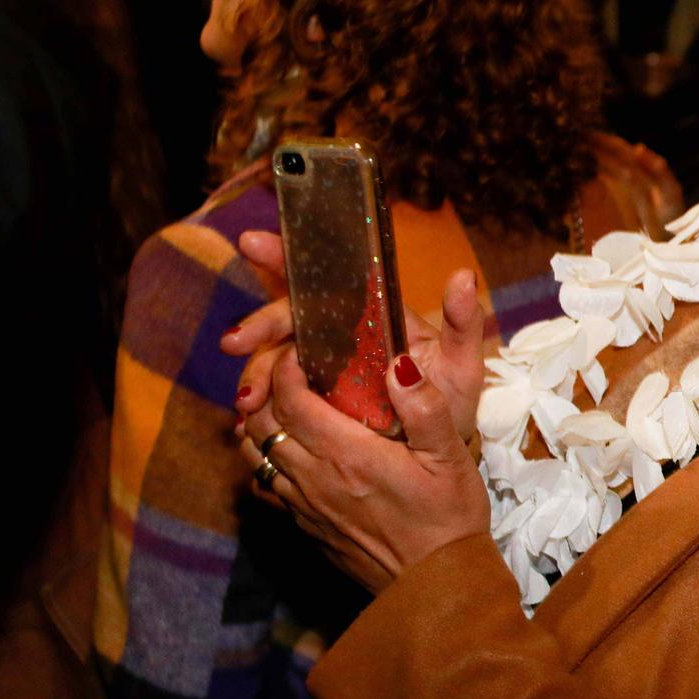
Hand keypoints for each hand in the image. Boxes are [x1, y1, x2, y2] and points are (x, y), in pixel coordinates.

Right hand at [223, 231, 484, 446]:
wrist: (440, 455)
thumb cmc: (451, 403)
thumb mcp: (461, 366)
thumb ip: (463, 323)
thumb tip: (464, 275)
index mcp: (372, 316)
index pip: (328, 280)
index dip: (288, 257)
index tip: (253, 243)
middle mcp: (342, 336)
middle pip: (291, 318)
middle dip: (258, 326)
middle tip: (234, 343)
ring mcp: (323, 368)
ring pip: (275, 359)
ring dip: (255, 374)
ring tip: (247, 403)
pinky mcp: (311, 401)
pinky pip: (275, 396)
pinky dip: (259, 406)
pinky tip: (243, 423)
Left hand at [234, 336, 488, 592]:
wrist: (436, 586)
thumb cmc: (449, 518)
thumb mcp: (451, 457)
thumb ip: (424, 407)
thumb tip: (398, 364)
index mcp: (348, 455)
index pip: (290, 401)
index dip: (286, 369)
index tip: (301, 352)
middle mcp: (315, 480)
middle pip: (261, 423)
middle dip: (266, 390)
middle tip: (290, 372)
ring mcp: (305, 507)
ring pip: (254, 455)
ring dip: (259, 425)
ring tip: (284, 406)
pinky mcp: (306, 528)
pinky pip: (266, 487)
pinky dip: (266, 462)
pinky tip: (290, 454)